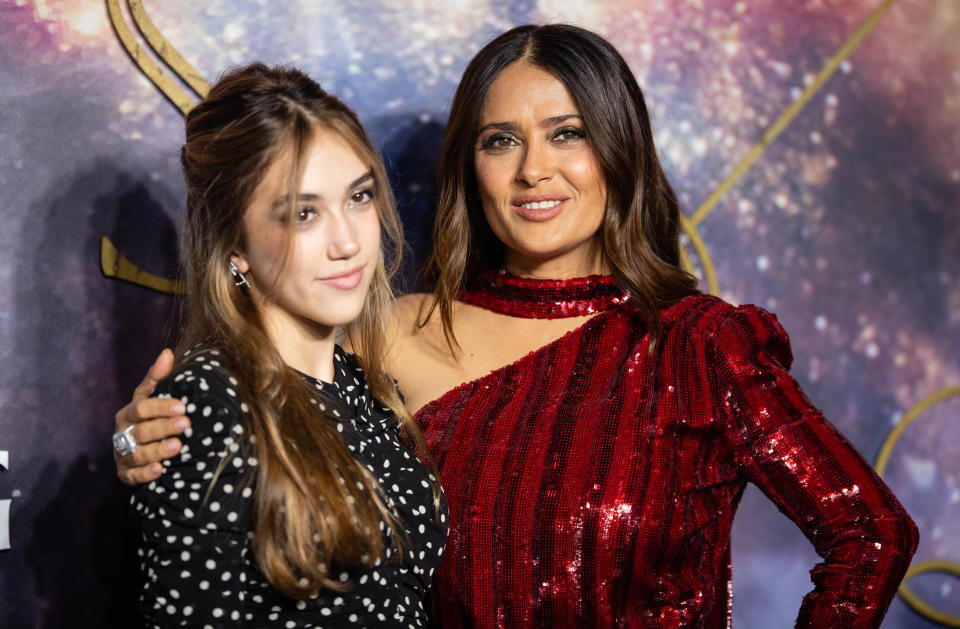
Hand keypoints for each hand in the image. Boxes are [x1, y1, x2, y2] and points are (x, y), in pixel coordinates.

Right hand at [114, 349, 189, 485]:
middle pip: (141, 431)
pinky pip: (132, 476)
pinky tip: (160, 470)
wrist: (143, 448)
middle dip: (164, 427)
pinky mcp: (124, 474)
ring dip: (157, 450)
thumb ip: (158, 377)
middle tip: (186, 424)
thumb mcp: (153, 396)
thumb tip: (167, 353)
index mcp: (129, 412)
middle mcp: (122, 433)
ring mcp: (122, 455)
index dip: (161, 407)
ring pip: (137, 454)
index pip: (142, 408)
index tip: (182, 405)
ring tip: (178, 446)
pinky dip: (145, 474)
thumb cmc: (152, 417)